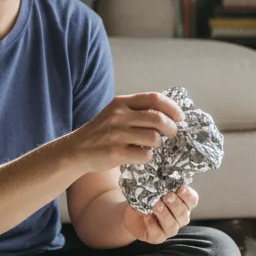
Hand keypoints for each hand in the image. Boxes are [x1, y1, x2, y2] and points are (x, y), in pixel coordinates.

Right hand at [67, 93, 182, 173]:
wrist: (76, 151)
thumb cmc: (101, 132)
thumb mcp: (116, 113)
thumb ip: (137, 110)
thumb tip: (169, 114)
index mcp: (121, 102)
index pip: (154, 98)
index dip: (172, 108)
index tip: (180, 117)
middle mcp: (119, 116)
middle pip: (158, 118)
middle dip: (171, 128)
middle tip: (173, 134)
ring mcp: (116, 134)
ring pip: (154, 138)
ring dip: (158, 144)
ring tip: (151, 146)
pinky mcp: (116, 152)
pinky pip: (145, 154)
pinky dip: (147, 157)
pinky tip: (140, 155)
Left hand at [122, 185, 199, 243]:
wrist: (133, 213)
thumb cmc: (147, 198)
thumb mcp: (154, 189)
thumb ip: (160, 185)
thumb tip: (160, 178)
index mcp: (183, 204)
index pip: (192, 200)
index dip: (188, 195)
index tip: (180, 187)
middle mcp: (179, 218)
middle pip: (184, 214)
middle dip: (175, 205)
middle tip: (167, 196)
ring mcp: (169, 229)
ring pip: (172, 226)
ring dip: (165, 215)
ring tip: (156, 205)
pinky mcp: (157, 237)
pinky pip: (158, 234)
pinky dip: (152, 224)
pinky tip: (146, 217)